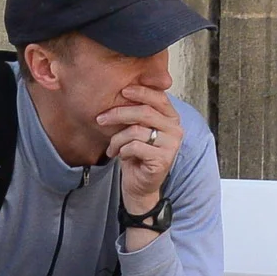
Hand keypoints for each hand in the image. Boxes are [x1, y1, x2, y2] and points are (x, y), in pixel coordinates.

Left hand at [96, 84, 181, 213]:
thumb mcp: (136, 129)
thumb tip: (121, 90)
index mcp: (171, 118)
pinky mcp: (163, 159)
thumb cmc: (136, 154)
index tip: (123, 90)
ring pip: (136, 131)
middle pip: (144, 112)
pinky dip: (122, 151)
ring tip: (112, 148)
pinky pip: (134, 147)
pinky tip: (122, 156)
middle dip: (118, 114)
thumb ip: (136, 113)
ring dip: (117, 139)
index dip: (141, 92)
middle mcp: (175, 129)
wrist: (139, 185)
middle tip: (101, 119)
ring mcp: (172, 145)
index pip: (159, 98)